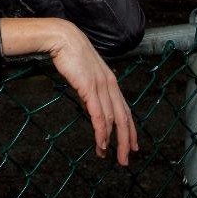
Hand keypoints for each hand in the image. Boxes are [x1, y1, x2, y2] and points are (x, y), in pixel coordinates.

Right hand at [47, 20, 137, 165]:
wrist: (64, 38)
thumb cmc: (71, 53)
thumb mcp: (85, 74)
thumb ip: (90, 90)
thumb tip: (90, 104)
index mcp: (111, 81)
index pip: (125, 110)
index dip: (130, 129)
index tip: (132, 145)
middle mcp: (110, 85)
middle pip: (124, 118)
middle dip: (126, 141)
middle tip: (126, 160)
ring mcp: (101, 86)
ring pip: (113, 120)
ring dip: (112, 141)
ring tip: (109, 156)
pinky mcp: (90, 88)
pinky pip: (99, 115)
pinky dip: (101, 131)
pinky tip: (101, 143)